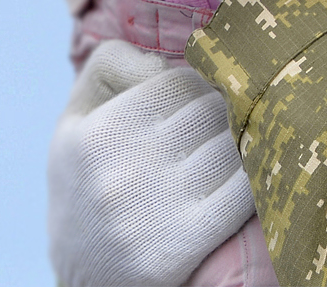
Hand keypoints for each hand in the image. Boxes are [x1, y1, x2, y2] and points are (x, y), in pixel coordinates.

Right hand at [48, 40, 253, 286]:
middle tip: (219, 124)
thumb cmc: (86, 179)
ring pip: (231, 148)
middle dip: (220, 113)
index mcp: (101, 133)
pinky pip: (242, 194)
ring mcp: (157, 210)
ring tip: (231, 148)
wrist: (82, 274)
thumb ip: (110, 64)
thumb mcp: (75, 117)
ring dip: (240, 143)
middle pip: (210, 112)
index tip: (196, 100)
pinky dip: (252, 180)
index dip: (195, 86)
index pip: (180, 81)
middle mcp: (126, 170)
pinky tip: (244, 178)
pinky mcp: (184, 246)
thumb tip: (163, 61)